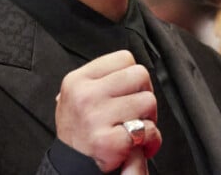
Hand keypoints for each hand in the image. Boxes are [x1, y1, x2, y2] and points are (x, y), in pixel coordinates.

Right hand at [54, 50, 160, 171]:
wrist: (70, 166)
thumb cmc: (79, 129)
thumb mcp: (76, 94)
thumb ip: (98, 77)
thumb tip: (127, 64)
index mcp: (78, 79)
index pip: (124, 58)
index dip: (131, 75)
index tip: (127, 91)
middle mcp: (85, 96)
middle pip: (140, 75)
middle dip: (144, 93)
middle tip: (135, 110)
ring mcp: (96, 117)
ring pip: (149, 101)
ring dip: (148, 117)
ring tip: (135, 127)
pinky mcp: (109, 142)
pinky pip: (148, 130)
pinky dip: (151, 139)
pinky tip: (138, 144)